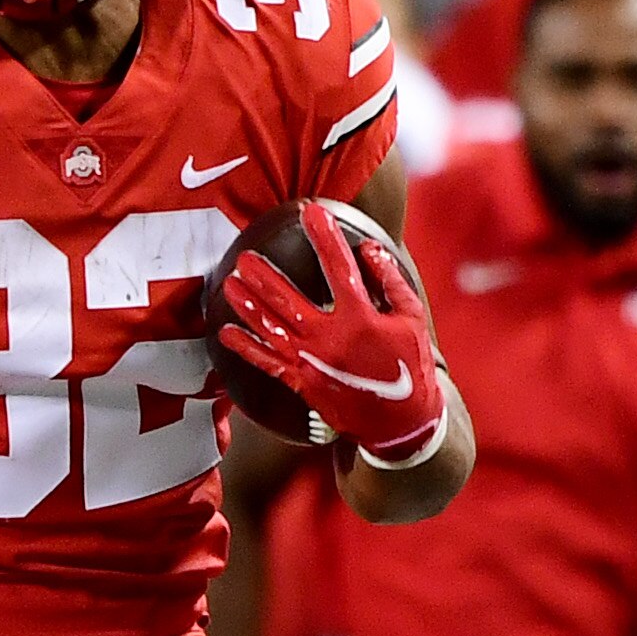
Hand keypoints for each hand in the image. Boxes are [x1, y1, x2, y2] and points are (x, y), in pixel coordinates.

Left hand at [218, 207, 447, 464]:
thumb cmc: (410, 367)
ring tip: (230, 282)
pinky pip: (266, 362)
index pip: (338, 268)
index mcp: (360, 319)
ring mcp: (311, 361)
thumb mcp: (410, 320)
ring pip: (270, 327)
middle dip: (263, 275)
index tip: (312, 212)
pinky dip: (244, 347)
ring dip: (247, 304)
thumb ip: (390, 282)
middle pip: (287, 299)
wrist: (400, 422)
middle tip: (244, 256)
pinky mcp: (301, 381)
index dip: (325, 237)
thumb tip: (368, 249)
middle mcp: (329, 338)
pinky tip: (225, 332)